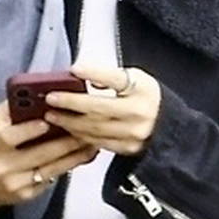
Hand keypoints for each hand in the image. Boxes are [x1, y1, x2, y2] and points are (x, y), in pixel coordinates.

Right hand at [0, 100, 96, 215]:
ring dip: (75, 155)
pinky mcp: (28, 195)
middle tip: (86, 129)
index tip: (47, 121)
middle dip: (66, 141)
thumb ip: (11, 108)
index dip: (29, 129)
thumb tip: (34, 92)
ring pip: (52, 168)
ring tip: (92, 142)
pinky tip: (83, 156)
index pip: (10, 137)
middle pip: (40, 154)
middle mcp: (4, 166)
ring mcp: (16, 183)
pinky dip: (70, 166)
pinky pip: (54, 178)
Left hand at [41, 63, 160, 155]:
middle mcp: (140, 112)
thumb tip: (82, 75)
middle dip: (71, 103)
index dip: (94, 73)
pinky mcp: (128, 148)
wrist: (167, 125)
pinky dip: (81, 135)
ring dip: (70, 122)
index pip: (116, 79)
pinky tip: (68, 129)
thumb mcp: (135, 78)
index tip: (73, 69)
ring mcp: (134, 133)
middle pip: (99, 108)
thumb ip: (110, 77)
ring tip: (53, 115)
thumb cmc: (146, 98)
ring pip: (95, 128)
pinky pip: (99, 142)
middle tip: (51, 99)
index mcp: (143, 89)